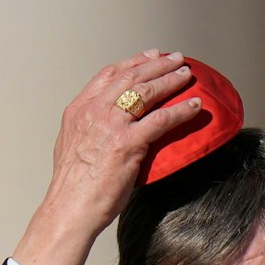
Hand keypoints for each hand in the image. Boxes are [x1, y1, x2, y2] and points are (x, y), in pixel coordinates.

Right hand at [10, 50, 204, 264]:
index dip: (133, 62)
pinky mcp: (127, 143)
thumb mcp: (72, 146)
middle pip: (131, 77)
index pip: (109, 75)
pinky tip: (195, 105)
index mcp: (79, 110)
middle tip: (176, 58)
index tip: (150, 56)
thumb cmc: (73, 187)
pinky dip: (181, 110)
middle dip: (157, 64)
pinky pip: (161, 119)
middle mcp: (94, 111)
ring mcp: (111, 125)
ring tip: (187, 74)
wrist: (69, 207)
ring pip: (146, 91)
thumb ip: (90, 130)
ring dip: (170, 79)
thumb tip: (107, 130)